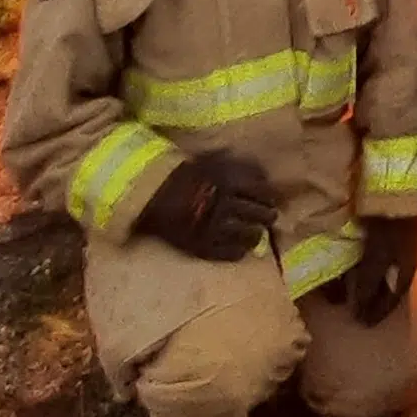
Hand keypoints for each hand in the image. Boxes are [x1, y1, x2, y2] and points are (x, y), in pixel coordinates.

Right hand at [133, 151, 276, 260]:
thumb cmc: (179, 176)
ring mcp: (215, 229)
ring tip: (255, 234)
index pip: (263, 192)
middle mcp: (226, 205)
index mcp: (229, 182)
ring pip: (252, 236)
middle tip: (266, 217)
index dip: (268, 197)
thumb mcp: (210, 163)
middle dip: (267, 215)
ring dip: (256, 234)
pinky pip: (232, 254)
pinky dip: (240, 251)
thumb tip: (261, 174)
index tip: (267, 199)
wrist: (148, 196)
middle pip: (262, 214)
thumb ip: (235, 168)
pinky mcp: (203, 247)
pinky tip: (240, 248)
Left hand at [341, 216, 416, 324]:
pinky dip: (362, 267)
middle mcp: (402, 261)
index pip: (392, 299)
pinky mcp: (383, 234)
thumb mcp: (377, 261)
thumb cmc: (389, 230)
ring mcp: (394, 246)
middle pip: (386, 287)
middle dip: (371, 299)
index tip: (364, 325)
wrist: (394, 194)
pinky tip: (349, 267)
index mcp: (406, 271)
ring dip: (365, 283)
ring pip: (378, 273)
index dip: (378, 313)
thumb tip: (359, 312)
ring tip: (347, 291)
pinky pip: (372, 259)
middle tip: (355, 310)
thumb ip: (368, 286)